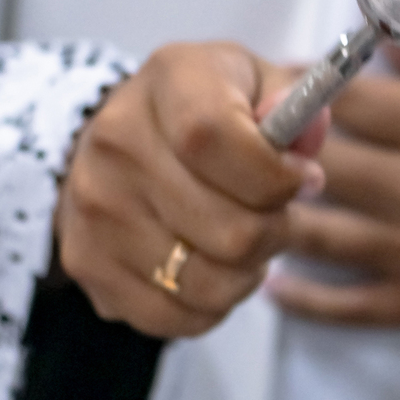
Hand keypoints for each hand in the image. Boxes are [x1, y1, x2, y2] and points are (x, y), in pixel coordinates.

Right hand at [57, 41, 326, 338]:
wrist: (117, 146)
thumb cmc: (205, 117)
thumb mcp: (255, 88)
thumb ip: (293, 106)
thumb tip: (310, 130)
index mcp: (167, 81)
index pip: (215, 139)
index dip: (276, 177)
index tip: (301, 181)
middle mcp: (117, 141)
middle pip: (230, 231)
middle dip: (274, 234)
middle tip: (271, 219)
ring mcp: (95, 208)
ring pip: (209, 285)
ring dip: (245, 275)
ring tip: (239, 245)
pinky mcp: (89, 264)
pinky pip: (177, 318)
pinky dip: (208, 306)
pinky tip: (206, 269)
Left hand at [268, 47, 399, 338]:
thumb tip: (372, 40)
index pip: (343, 100)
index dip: (301, 85)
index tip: (278, 80)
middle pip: (317, 162)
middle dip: (273, 144)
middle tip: (242, 136)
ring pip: (316, 233)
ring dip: (270, 215)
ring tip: (243, 201)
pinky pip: (349, 307)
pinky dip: (303, 298)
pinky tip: (272, 282)